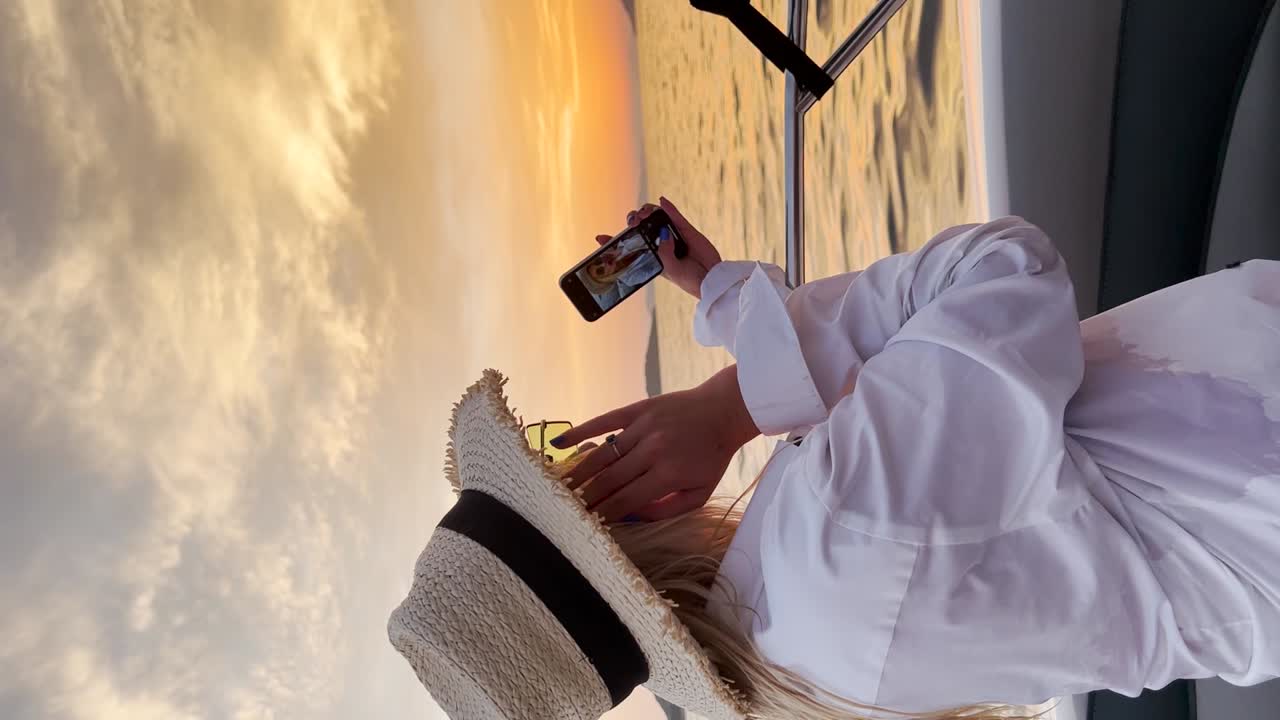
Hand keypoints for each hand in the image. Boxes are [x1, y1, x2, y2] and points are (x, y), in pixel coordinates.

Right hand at [551, 365, 759, 521]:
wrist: (723, 412)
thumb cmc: (711, 457)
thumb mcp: (699, 493)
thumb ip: (666, 510)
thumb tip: (632, 517)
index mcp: (668, 474)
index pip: (626, 500)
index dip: (604, 513)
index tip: (587, 523)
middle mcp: (652, 450)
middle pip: (609, 479)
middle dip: (587, 497)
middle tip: (567, 509)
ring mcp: (643, 427)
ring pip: (602, 454)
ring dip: (579, 472)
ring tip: (562, 486)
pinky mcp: (638, 409)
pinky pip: (604, 421)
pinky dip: (580, 432)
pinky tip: (560, 444)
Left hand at [596, 197, 721, 299]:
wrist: (710, 279)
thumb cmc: (689, 279)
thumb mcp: (669, 270)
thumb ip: (662, 252)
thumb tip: (661, 232)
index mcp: (652, 256)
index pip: (630, 246)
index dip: (614, 241)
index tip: (599, 238)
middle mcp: (659, 243)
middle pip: (640, 226)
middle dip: (633, 221)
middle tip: (634, 224)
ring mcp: (672, 235)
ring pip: (655, 217)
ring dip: (647, 212)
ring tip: (644, 216)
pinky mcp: (686, 230)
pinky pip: (675, 215)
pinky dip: (668, 207)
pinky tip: (662, 201)